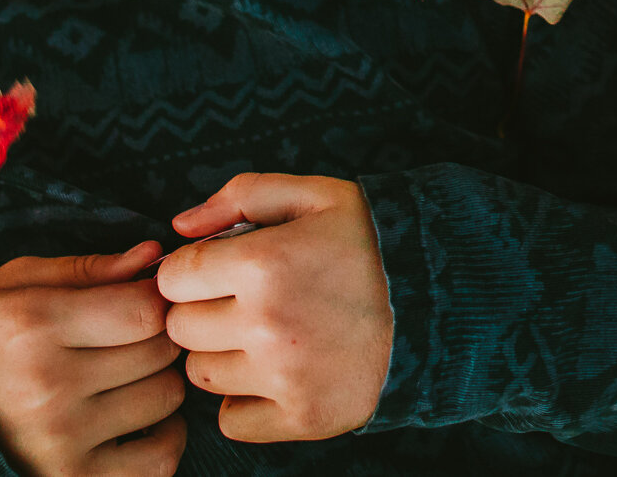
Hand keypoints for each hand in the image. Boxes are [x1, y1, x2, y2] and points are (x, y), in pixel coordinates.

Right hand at [0, 242, 184, 476]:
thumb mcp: (25, 280)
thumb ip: (92, 268)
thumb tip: (155, 255)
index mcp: (33, 326)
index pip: (145, 309)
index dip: (158, 298)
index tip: (146, 298)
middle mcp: (46, 387)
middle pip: (159, 352)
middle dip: (158, 336)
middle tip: (132, 336)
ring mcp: (59, 440)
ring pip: (166, 398)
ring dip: (159, 382)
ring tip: (125, 375)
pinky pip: (160, 457)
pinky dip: (164, 436)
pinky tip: (134, 418)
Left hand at [158, 174, 392, 442]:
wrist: (443, 299)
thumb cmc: (373, 241)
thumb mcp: (317, 195)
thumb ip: (243, 195)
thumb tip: (179, 227)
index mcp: (263, 263)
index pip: (173, 278)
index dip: (190, 270)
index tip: (218, 270)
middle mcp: (268, 324)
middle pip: (182, 329)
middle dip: (203, 310)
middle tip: (244, 300)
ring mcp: (285, 376)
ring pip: (202, 375)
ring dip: (223, 355)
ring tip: (266, 334)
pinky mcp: (304, 417)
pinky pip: (231, 421)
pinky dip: (245, 402)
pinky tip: (276, 373)